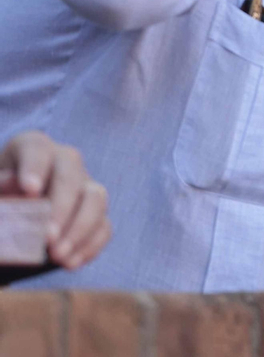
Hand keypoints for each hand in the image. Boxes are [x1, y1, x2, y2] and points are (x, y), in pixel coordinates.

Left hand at [0, 132, 110, 269]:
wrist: (10, 215)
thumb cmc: (0, 198)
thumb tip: (12, 184)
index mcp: (32, 148)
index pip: (37, 150)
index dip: (35, 168)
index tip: (29, 189)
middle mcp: (64, 162)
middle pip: (72, 176)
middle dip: (62, 208)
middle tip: (48, 237)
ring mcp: (84, 186)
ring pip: (96, 199)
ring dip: (80, 229)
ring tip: (57, 256)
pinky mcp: (95, 213)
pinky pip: (104, 226)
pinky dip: (90, 246)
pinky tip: (70, 263)